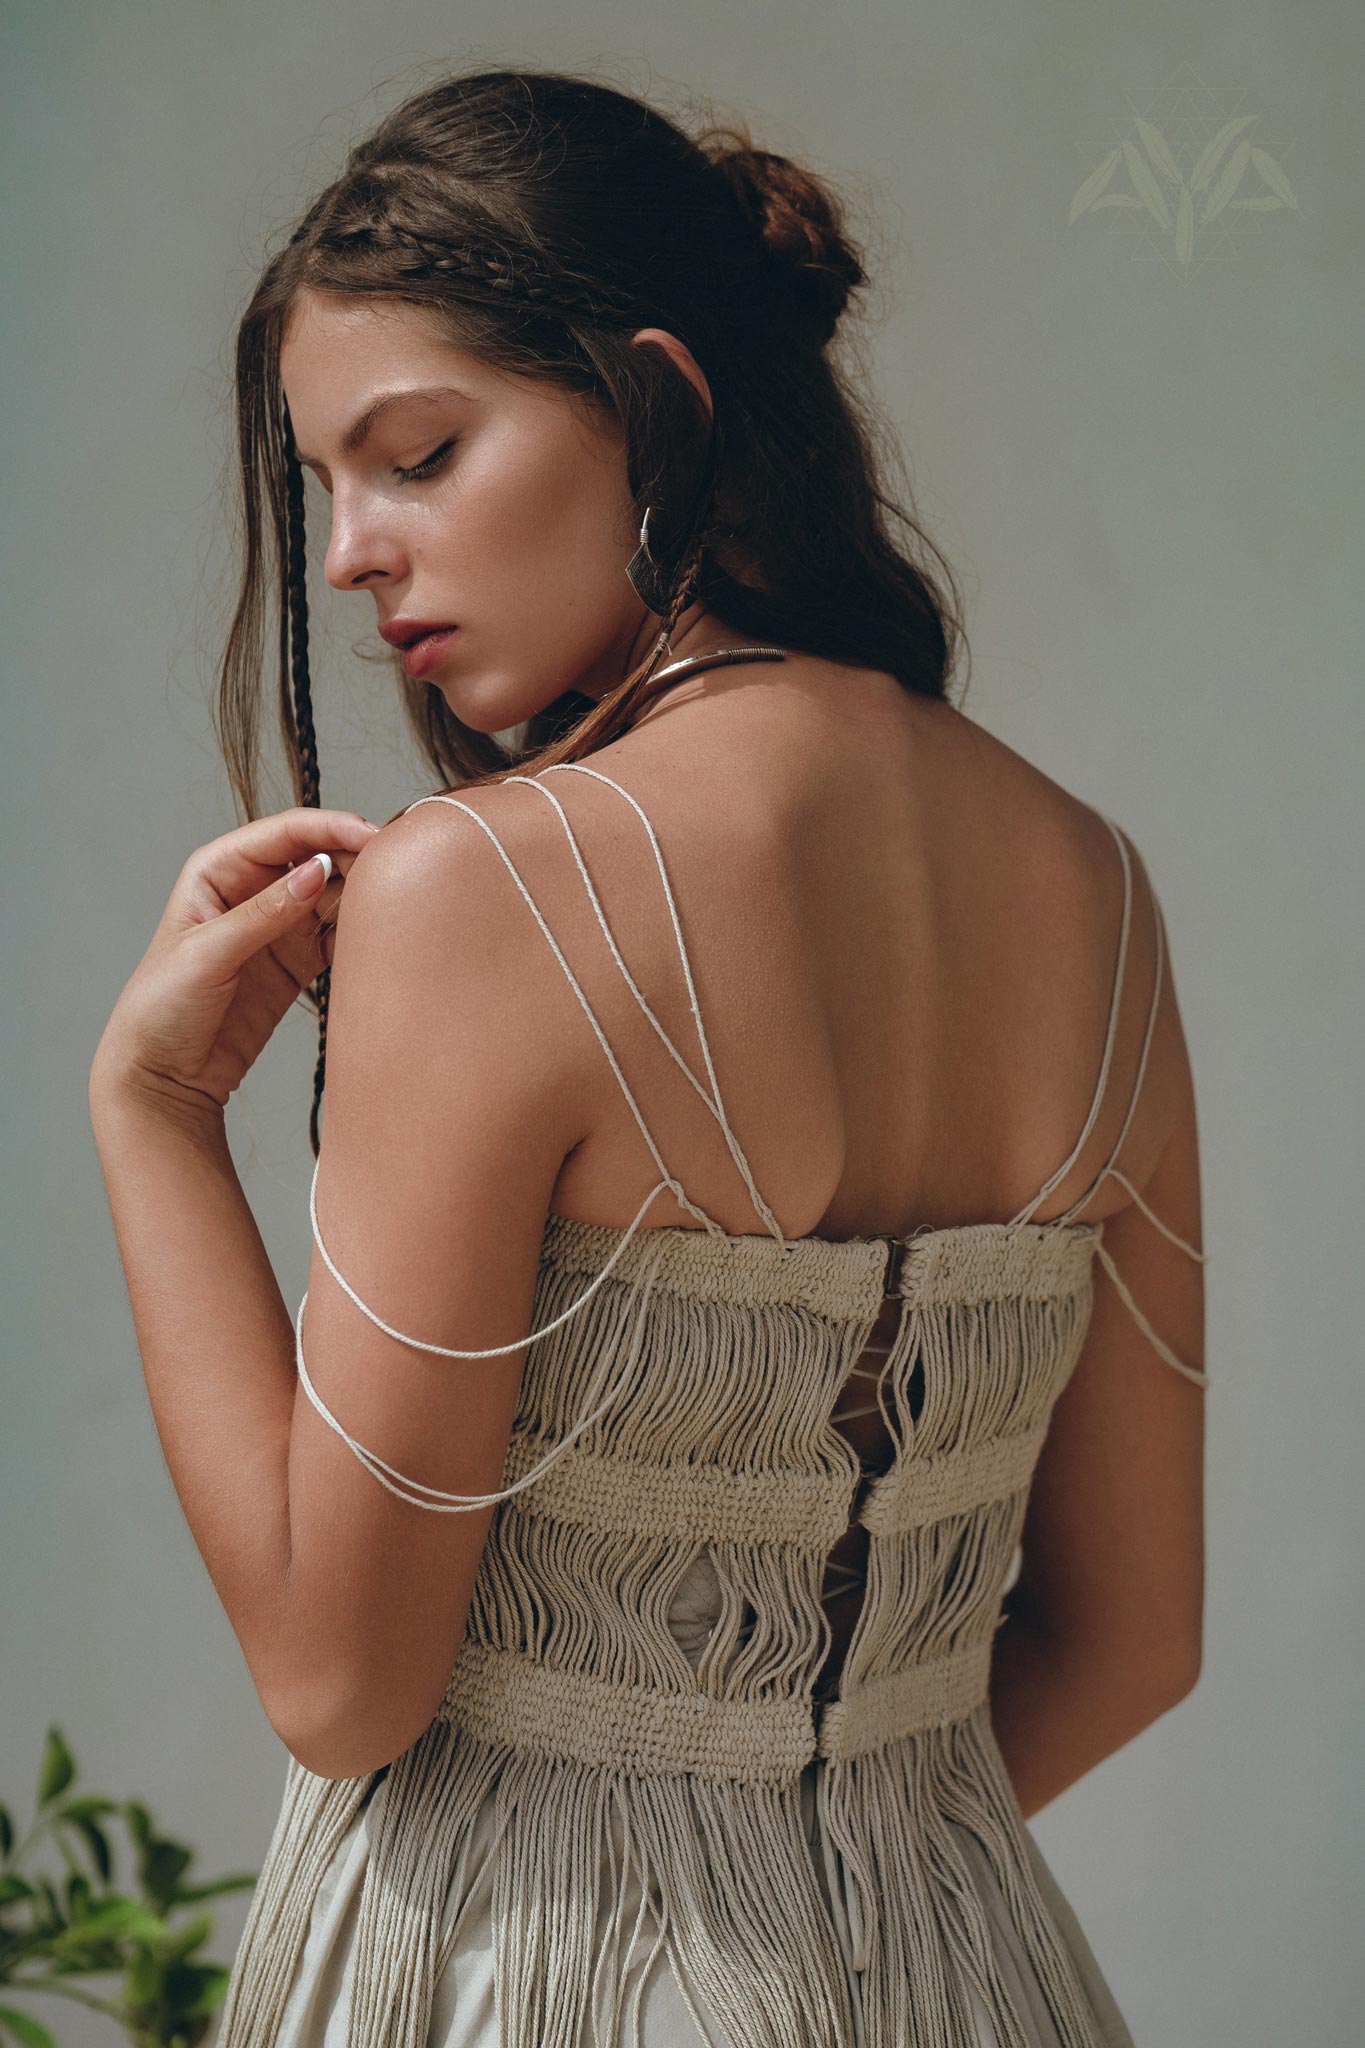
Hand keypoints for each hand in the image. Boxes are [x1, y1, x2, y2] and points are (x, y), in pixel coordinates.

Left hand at [91, 807, 381, 1118]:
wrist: (164, 1076)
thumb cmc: (162, 1007)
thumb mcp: (208, 953)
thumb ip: (265, 912)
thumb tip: (318, 871)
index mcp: (219, 869)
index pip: (285, 833)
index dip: (331, 828)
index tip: (372, 836)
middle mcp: (251, 889)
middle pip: (317, 856)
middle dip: (355, 858)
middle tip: (394, 871)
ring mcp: (278, 926)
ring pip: (333, 895)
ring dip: (361, 896)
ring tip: (393, 903)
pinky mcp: (296, 962)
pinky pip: (337, 937)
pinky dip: (359, 935)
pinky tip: (378, 936)